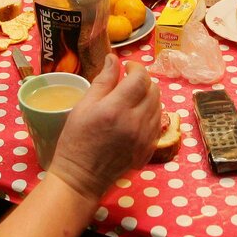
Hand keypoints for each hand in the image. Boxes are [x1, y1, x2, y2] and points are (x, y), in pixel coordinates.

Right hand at [48, 57, 161, 202]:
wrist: (82, 177)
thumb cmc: (76, 140)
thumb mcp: (83, 106)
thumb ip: (102, 81)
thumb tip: (113, 59)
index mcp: (116, 109)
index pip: (140, 78)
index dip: (135, 68)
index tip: (126, 68)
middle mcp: (135, 122)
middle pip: (153, 90)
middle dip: (143, 81)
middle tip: (128, 82)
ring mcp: (145, 137)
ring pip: (159, 105)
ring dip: (148, 97)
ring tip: (132, 99)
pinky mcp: (149, 148)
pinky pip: (158, 123)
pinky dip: (151, 113)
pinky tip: (136, 116)